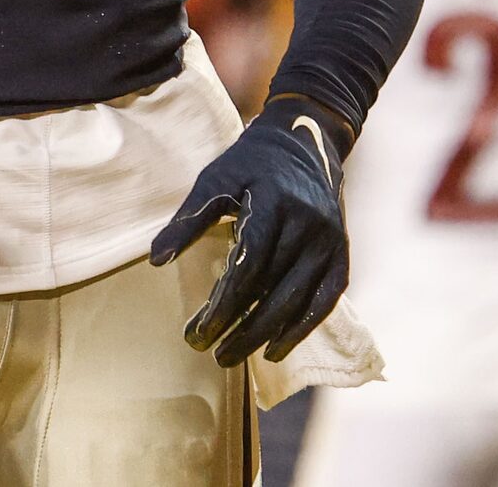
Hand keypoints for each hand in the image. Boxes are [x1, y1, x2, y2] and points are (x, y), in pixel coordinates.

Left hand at [150, 99, 350, 366]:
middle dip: (241, 328)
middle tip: (212, 355)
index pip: (248, 266)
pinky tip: (275, 349)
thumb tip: (156, 259)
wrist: (305, 141)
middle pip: (273, 290)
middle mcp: (309, 226)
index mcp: (275, 204)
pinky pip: (325, 300)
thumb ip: (189, 218)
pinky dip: (301, 328)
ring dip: (266, 335)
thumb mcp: (216, 178)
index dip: (223, 304)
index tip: (197, 332)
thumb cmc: (251, 163)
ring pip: (298, 301)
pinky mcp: (342, 254)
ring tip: (233, 356)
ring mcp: (330, 242)